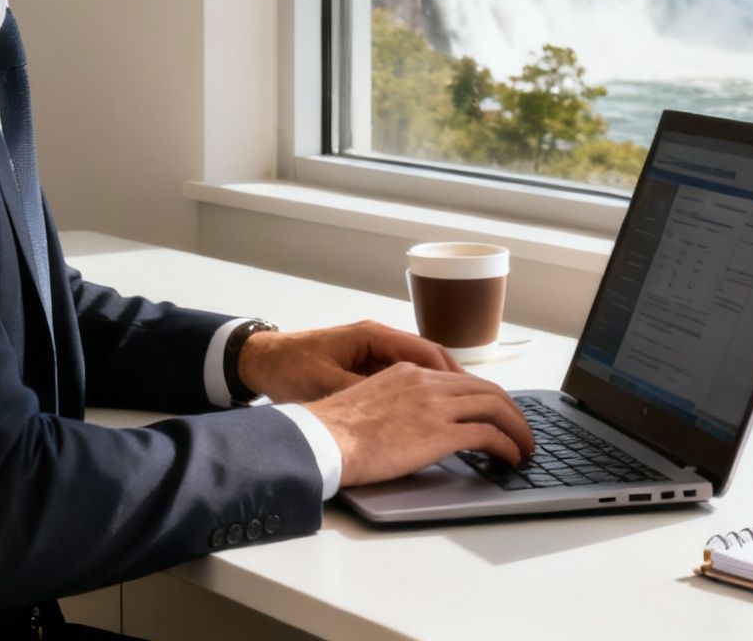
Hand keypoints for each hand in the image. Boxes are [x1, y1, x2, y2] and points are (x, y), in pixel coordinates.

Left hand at [236, 319, 459, 402]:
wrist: (260, 361)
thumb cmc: (288, 369)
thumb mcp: (326, 383)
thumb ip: (362, 391)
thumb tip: (397, 409)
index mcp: (373, 337)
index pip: (428, 351)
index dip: (456, 376)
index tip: (479, 398)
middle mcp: (380, 340)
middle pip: (435, 358)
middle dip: (464, 384)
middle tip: (491, 409)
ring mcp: (375, 352)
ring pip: (425, 369)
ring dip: (450, 390)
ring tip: (475, 415)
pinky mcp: (367, 367)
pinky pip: (409, 378)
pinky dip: (428, 395)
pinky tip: (439, 415)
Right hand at [302, 362, 535, 487]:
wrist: (321, 438)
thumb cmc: (333, 430)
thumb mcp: (368, 402)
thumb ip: (395, 405)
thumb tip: (407, 426)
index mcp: (409, 373)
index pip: (461, 380)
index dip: (485, 396)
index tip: (496, 412)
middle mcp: (426, 383)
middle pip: (485, 389)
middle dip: (510, 410)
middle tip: (521, 429)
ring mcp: (434, 406)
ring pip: (494, 406)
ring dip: (516, 427)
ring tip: (525, 446)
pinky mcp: (438, 433)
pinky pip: (487, 434)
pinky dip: (506, 444)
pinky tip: (510, 457)